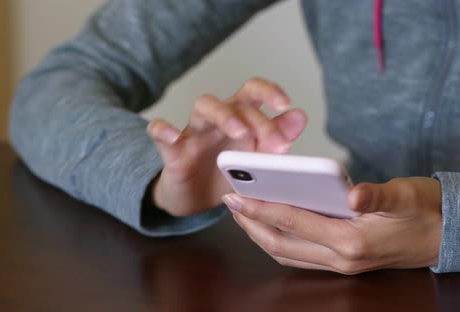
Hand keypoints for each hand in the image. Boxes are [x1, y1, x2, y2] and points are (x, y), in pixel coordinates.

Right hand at [146, 78, 307, 216]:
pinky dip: (162, 130)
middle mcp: (217, 120)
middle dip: (259, 121)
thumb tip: (300, 116)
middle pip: (235, 102)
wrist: (194, 199)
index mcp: (240, 118)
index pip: (253, 93)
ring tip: (239, 131)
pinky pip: (159, 132)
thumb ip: (276, 137)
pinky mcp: (171, 151)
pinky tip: (171, 136)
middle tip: (277, 144)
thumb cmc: (226, 173)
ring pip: (203, 107)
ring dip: (223, 115)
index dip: (269, 92)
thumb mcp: (256, 159)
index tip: (285, 105)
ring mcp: (193, 133)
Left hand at [223, 177, 441, 273]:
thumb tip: (352, 194)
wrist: (447, 234)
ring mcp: (341, 264)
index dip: (262, 208)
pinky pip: (299, 255)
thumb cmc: (425, 210)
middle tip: (230, 202)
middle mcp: (342, 258)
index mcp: (353, 241)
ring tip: (242, 212)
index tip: (236, 196)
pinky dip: (278, 240)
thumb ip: (377, 195)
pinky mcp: (342, 260)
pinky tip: (269, 223)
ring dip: (260, 234)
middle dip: (251, 224)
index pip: (295, 222)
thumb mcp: (405, 195)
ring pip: (287, 253)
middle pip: (282, 243)